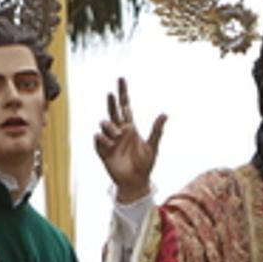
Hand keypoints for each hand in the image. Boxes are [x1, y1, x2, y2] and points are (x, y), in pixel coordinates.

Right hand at [94, 78, 166, 202]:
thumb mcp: (153, 146)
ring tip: (117, 137)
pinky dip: (102, 140)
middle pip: (113, 112)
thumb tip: (165, 113)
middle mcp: (119, 132)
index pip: (126, 107)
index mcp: (131, 128)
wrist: (135, 182)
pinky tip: (108, 144)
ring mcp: (109, 140)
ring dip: (110, 128)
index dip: (123, 93)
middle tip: (110, 93)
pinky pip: (98, 139)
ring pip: (104, 124)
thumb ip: (157, 130)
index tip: (121, 79)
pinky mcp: (102, 150)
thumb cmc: (146, 165)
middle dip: (111, 102)